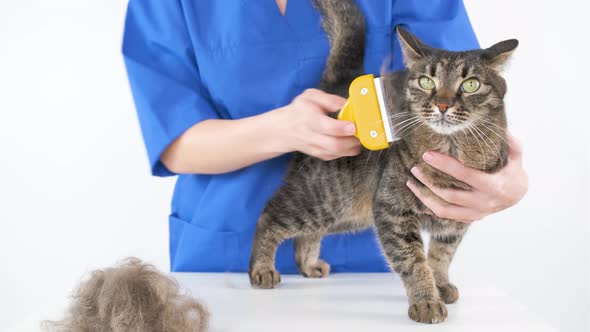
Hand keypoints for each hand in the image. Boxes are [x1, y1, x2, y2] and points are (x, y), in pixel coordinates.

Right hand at [275, 88, 360, 159]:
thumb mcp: (311, 96)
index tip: (353, 126)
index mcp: (309, 119)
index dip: (341, 128)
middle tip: (361, 132)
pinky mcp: (321, 155)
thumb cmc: (300, 110)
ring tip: (359, 135)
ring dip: (353, 146)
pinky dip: (348, 150)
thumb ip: (329, 99)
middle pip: (334, 144)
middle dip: (352, 140)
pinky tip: (351, 140)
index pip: (326, 127)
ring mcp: (316, 148)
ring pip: (337, 152)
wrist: (285, 129)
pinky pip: (337, 155)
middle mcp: (312, 136)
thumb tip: (347, 104)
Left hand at [406, 133, 527, 222]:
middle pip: (449, 194)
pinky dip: (430, 206)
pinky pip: (446, 215)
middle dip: (429, 181)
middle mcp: (484, 202)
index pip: (464, 175)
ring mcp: (476, 213)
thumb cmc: (513, 170)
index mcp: (494, 186)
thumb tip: (499, 127)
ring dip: (425, 196)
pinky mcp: (470, 218)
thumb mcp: (516, 155)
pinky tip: (419, 195)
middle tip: (414, 168)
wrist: (518, 194)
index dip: (444, 165)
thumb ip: (509, 142)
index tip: (427, 155)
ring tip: (411, 182)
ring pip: (444, 209)